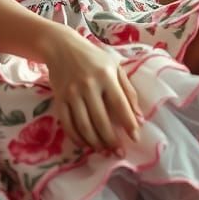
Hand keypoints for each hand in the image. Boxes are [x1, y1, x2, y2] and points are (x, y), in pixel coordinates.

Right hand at [42, 28, 142, 154]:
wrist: (61, 47)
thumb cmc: (93, 58)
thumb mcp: (115, 67)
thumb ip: (128, 91)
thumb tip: (139, 117)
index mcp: (106, 76)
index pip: (120, 104)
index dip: (128, 124)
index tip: (135, 138)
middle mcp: (88, 85)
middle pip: (101, 120)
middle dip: (111, 140)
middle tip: (119, 153)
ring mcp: (71, 93)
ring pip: (84, 125)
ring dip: (95, 142)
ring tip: (104, 150)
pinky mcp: (59, 99)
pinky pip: (67, 123)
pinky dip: (77, 137)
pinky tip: (85, 144)